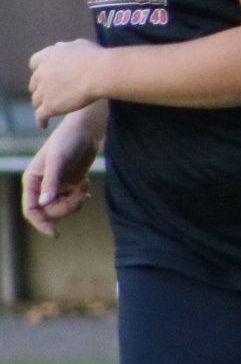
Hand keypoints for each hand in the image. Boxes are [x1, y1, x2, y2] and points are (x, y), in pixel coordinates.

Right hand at [22, 119, 96, 235]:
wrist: (86, 130)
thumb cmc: (68, 140)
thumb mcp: (58, 160)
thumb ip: (52, 181)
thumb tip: (44, 204)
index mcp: (31, 181)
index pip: (31, 209)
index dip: (41, 223)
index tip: (55, 233)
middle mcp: (41, 186)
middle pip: (49, 212)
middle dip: (67, 207)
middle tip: (82, 195)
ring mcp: (56, 186)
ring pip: (62, 208)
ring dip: (76, 202)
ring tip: (85, 186)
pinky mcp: (70, 184)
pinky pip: (73, 201)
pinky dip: (81, 197)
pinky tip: (86, 184)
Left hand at [28, 39, 106, 126]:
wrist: (100, 73)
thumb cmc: (94, 57)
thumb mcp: (79, 44)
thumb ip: (65, 48)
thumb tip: (60, 48)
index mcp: (45, 57)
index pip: (34, 64)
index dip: (41, 71)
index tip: (50, 75)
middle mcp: (40, 74)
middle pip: (34, 85)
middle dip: (41, 89)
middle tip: (53, 93)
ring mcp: (43, 91)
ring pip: (36, 101)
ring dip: (43, 104)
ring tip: (51, 109)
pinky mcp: (49, 106)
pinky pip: (40, 116)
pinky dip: (41, 120)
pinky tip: (44, 124)